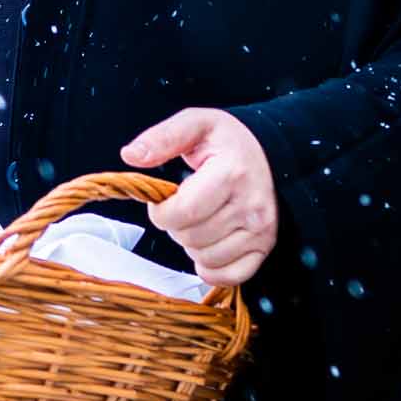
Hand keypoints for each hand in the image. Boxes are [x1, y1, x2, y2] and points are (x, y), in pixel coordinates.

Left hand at [119, 107, 278, 287]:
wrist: (270, 153)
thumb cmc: (228, 141)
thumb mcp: (195, 124)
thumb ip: (162, 138)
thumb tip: (131, 155)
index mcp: (231, 173)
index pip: (183, 212)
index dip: (161, 212)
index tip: (162, 200)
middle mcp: (251, 206)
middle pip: (191, 237)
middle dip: (176, 225)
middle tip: (184, 206)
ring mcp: (261, 230)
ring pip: (206, 258)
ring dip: (192, 244)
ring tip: (199, 220)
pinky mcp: (264, 247)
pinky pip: (229, 276)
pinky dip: (211, 268)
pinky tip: (207, 246)